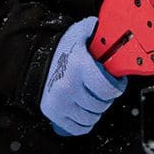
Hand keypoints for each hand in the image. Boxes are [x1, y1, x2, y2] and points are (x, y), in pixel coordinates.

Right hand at [40, 17, 127, 136]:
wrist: (36, 59)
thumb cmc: (63, 48)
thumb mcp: (81, 33)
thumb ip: (100, 29)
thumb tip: (116, 26)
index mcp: (79, 67)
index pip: (107, 89)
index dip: (117, 88)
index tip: (117, 83)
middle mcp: (68, 86)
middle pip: (100, 105)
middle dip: (107, 98)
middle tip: (104, 90)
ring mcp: (60, 102)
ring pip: (91, 118)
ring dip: (96, 111)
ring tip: (94, 99)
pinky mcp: (53, 113)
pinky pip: (78, 128)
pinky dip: (85, 123)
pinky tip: (85, 111)